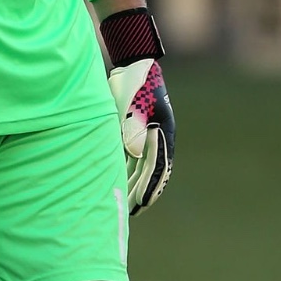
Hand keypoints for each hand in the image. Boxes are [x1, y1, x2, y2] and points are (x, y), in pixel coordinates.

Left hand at [100, 8, 174, 214]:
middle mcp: (157, 139)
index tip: (141, 206)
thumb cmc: (134, 84)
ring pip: (140, 169)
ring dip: (132, 187)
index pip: (157, 168)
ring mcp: (147, 137)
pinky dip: (126, 173)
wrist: (133, 65)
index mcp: (163, 134)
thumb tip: (133, 153)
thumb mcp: (133, 105)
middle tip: (127, 214)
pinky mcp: (135, 134)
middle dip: (139, 194)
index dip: (148, 188)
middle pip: (149, 173)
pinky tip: (116, 185)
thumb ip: (132, 129)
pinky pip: (132, 160)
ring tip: (121, 207)